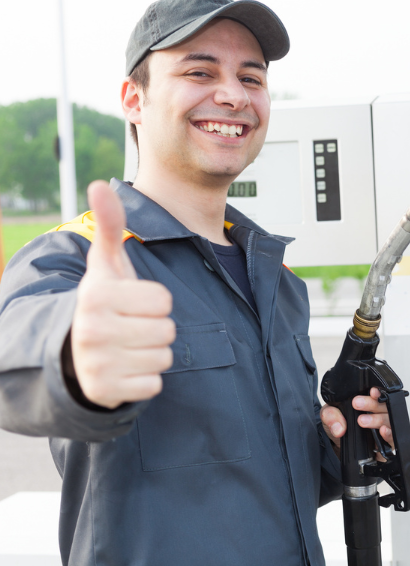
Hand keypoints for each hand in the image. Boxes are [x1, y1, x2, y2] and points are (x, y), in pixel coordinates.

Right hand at [70, 180, 175, 408]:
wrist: (76, 351)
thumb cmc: (105, 303)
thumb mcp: (107, 267)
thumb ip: (111, 227)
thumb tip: (100, 184)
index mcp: (97, 296)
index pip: (164, 300)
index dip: (155, 302)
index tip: (133, 303)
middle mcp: (93, 330)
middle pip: (167, 330)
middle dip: (156, 328)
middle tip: (132, 327)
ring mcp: (98, 364)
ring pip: (164, 357)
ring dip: (153, 352)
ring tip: (129, 346)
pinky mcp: (107, 391)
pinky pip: (155, 384)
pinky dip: (146, 377)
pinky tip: (127, 368)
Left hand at [320, 387, 393, 460]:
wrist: (338, 446)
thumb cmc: (339, 426)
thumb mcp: (329, 416)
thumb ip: (331, 416)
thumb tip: (339, 427)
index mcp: (368, 401)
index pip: (377, 393)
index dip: (377, 392)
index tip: (372, 391)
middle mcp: (379, 413)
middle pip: (385, 405)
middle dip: (372, 404)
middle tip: (357, 404)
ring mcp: (384, 428)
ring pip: (389, 420)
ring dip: (378, 419)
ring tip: (363, 420)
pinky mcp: (387, 444)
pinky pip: (393, 439)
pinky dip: (389, 435)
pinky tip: (382, 431)